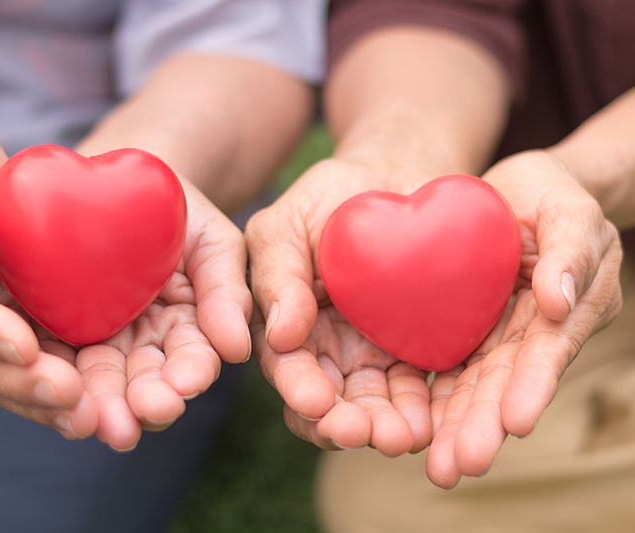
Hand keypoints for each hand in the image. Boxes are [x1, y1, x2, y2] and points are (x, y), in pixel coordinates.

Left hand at [76, 181, 252, 450]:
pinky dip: (50, 379)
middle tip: (139, 417)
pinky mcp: (55, 335)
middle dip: (142, 403)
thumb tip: (238, 351)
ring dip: (100, 406)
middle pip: (144, 383)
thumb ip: (227, 291)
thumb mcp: (212, 241)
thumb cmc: (175, 209)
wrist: (116, 178)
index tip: (184, 384)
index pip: (193, 357)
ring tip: (96, 423)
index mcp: (187, 328)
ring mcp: (100, 343)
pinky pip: (51, 361)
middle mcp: (144, 347)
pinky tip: (47, 391)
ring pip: (99, 384)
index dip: (189, 373)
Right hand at [246, 158, 432, 453]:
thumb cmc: (332, 194)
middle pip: (332, 401)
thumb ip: (276, 274)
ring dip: (388, 425)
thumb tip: (279, 337)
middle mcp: (328, 350)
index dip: (300, 388)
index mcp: (288, 326)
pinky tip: (437, 419)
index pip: (288, 367)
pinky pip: (424, 387)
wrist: (398, 174)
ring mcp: (374, 355)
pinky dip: (428, 408)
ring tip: (405, 436)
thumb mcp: (289, 223)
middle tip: (365, 433)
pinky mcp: (419, 350)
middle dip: (346, 423)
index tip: (316, 402)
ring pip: (377, 404)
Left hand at [426, 150, 622, 487]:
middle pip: (508, 384)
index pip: (548, 353)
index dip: (531, 388)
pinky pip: (448, 367)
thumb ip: (570, 250)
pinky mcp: (465, 329)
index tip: (513, 424)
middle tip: (458, 466)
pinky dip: (435, 399)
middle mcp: (533, 332)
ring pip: (476, 386)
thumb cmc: (551, 193)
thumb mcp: (567, 208)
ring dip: (457, 426)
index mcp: (568, 308)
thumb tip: (560, 305)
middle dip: (484, 425)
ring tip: (438, 468)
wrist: (515, 190)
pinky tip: (414, 429)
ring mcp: (498, 336)